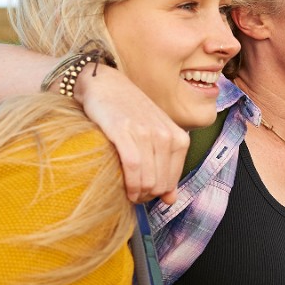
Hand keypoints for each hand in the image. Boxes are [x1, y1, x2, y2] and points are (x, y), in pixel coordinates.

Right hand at [76, 67, 189, 203]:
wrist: (106, 84)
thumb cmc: (130, 112)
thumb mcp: (155, 137)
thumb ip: (166, 166)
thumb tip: (171, 200)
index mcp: (178, 137)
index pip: (173, 180)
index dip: (158, 193)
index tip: (145, 194)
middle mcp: (166, 135)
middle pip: (161, 184)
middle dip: (147, 195)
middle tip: (134, 194)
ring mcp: (146, 132)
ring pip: (148, 180)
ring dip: (137, 193)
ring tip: (128, 192)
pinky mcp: (124, 132)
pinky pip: (133, 168)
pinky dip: (130, 184)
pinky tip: (124, 188)